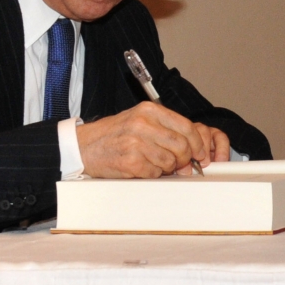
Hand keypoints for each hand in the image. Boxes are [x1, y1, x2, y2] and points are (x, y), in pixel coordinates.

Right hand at [76, 101, 229, 177]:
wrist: (84, 146)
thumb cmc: (114, 134)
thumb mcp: (139, 119)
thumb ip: (164, 128)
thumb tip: (192, 147)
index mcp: (149, 110)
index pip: (186, 126)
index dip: (198, 143)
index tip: (201, 155)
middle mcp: (143, 124)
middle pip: (181, 145)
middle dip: (185, 159)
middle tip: (182, 165)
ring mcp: (136, 143)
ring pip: (170, 162)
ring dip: (166, 168)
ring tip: (154, 164)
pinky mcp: (129, 162)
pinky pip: (154, 173)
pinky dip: (152, 174)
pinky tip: (142, 168)